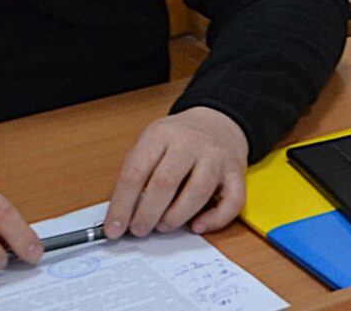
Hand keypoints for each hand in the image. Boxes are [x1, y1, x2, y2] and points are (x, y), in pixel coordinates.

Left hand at [103, 106, 249, 239]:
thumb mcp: (151, 143)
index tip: (113, 228)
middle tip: (139, 230)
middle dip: (147, 214)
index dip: (121, 205)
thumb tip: (122, 214)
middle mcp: (190, 143)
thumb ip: (138, 173)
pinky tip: (198, 225)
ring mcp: (216, 157)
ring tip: (163, 226)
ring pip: (198, 192)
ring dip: (176, 217)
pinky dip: (215, 220)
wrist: (218, 121)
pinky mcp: (236, 172)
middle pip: (165, 182)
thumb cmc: (179, 139)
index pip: (135, 173)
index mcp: (161, 134)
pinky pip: (232, 201)